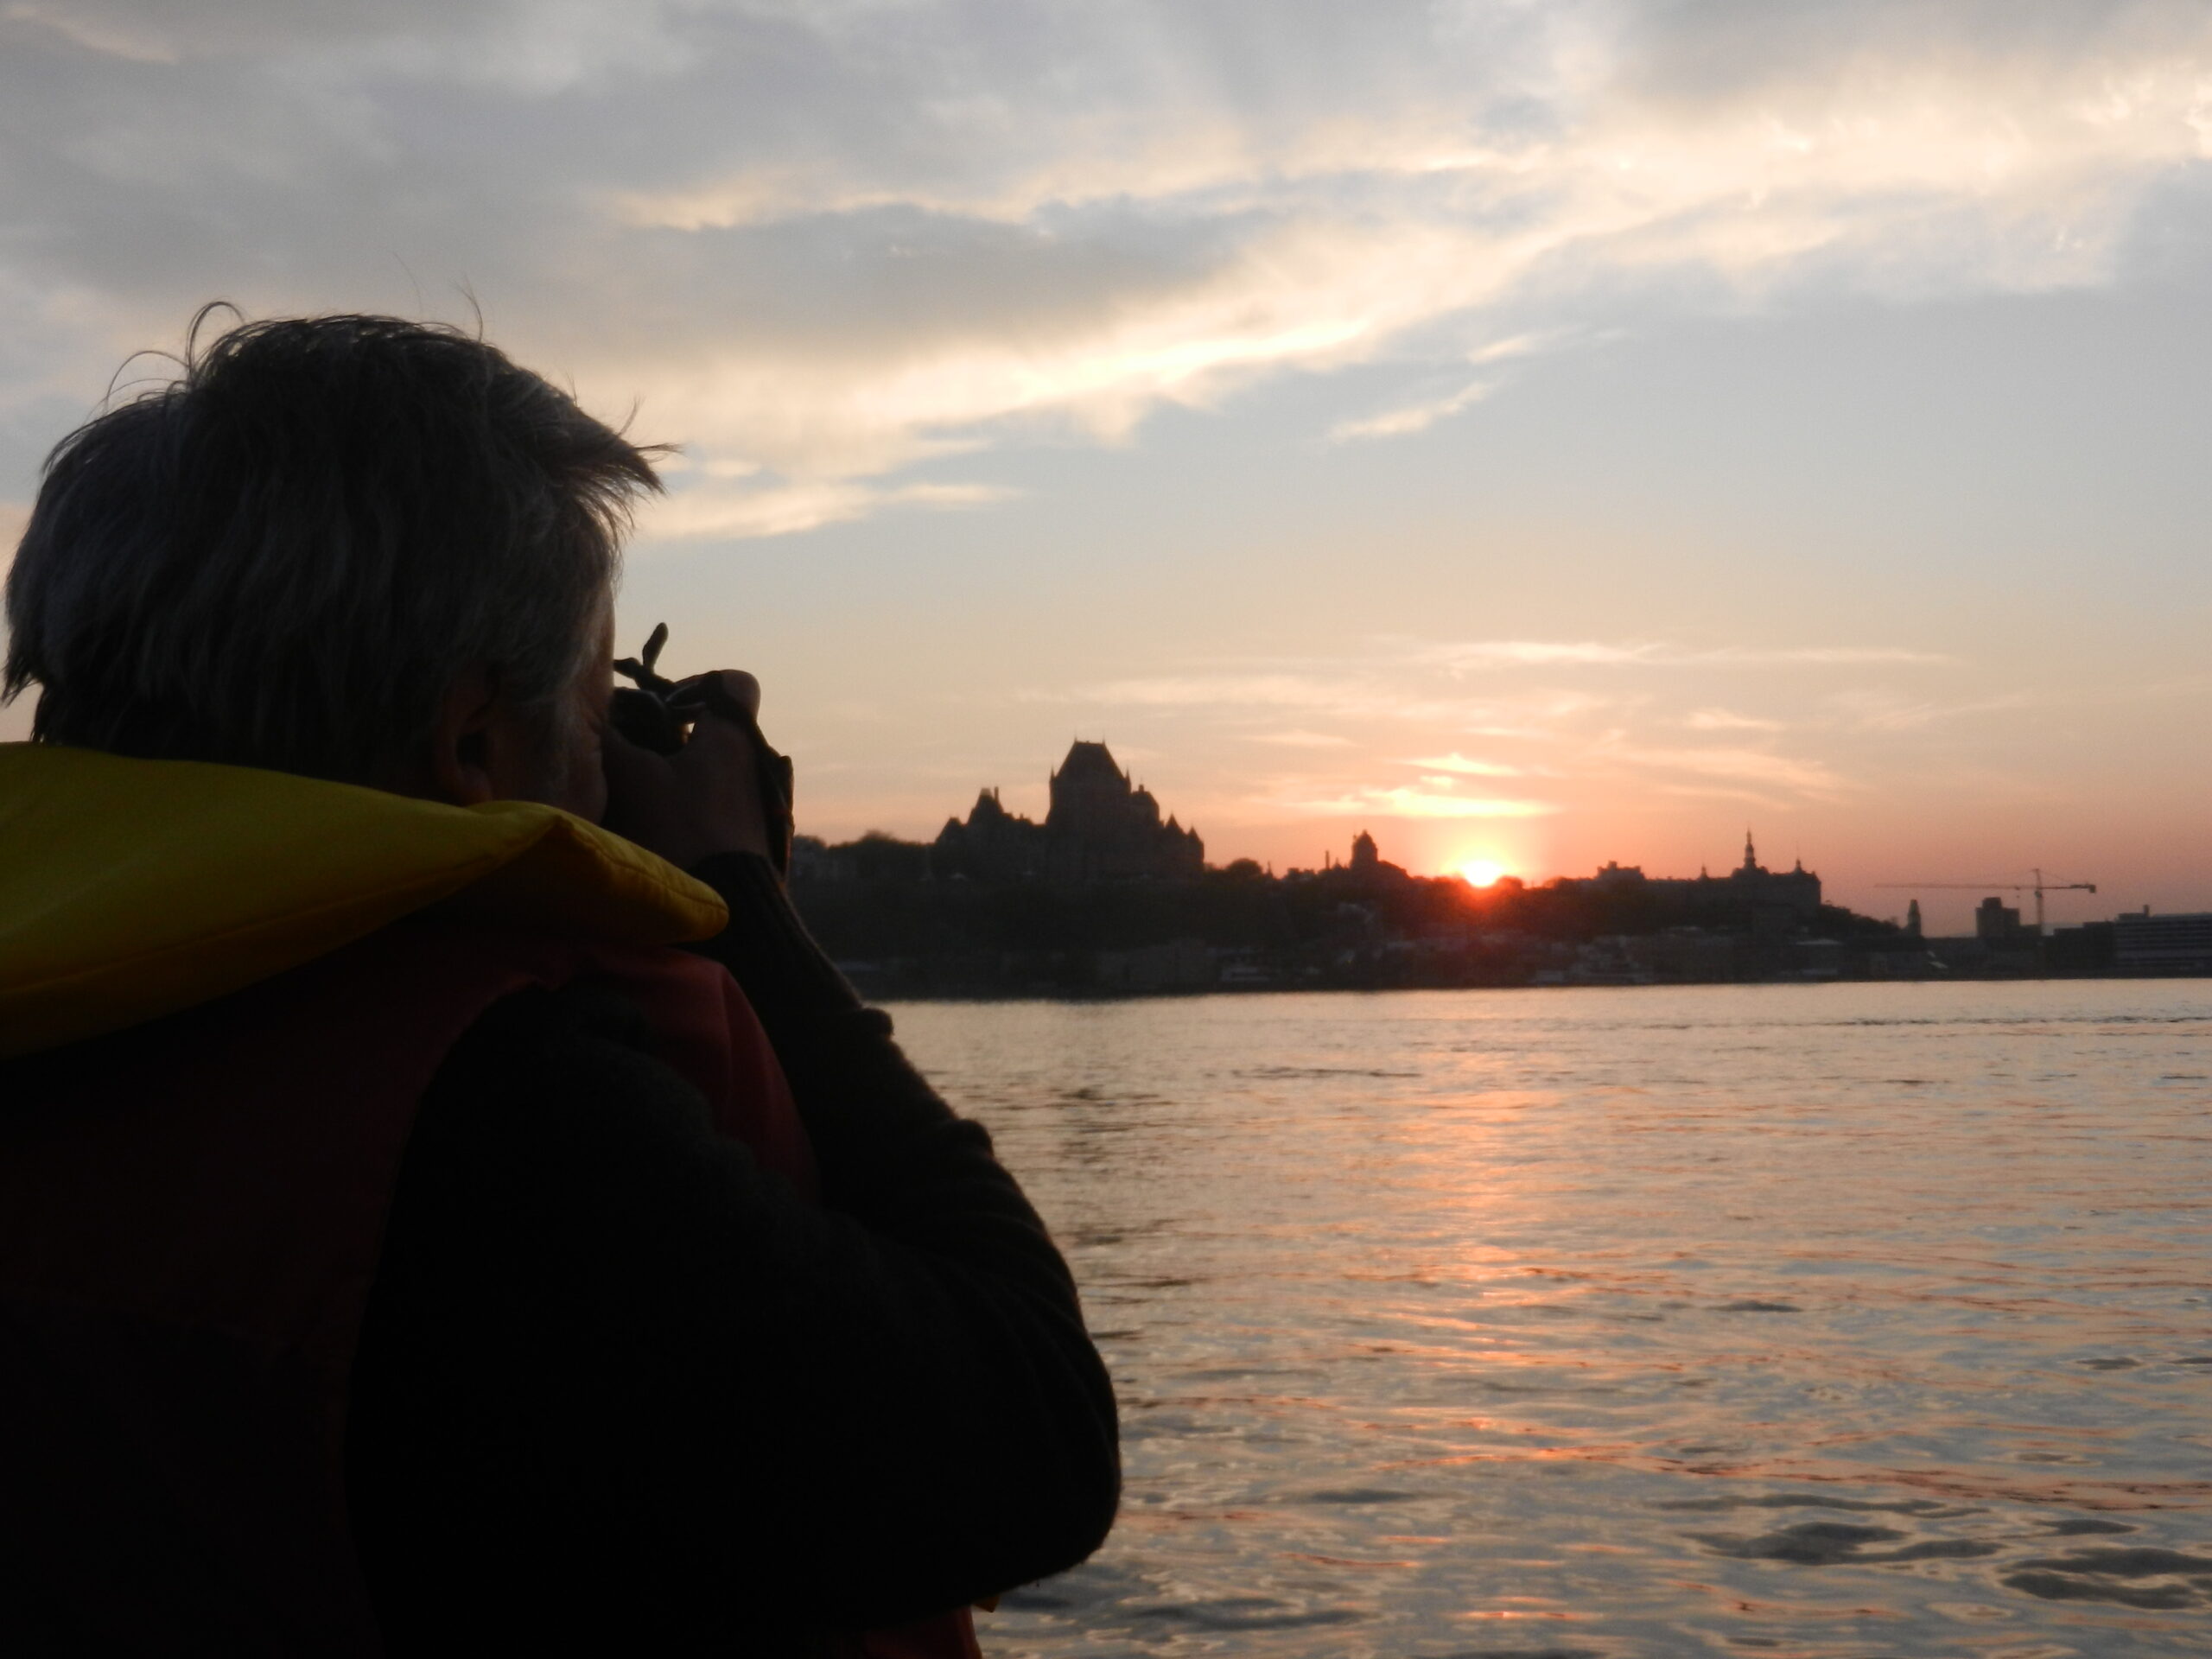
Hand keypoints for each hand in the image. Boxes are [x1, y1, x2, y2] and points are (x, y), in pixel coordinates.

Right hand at [600, 669, 773, 868]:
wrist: (730, 910)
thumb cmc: (684, 833)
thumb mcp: (635, 783)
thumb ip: (611, 744)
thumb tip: (593, 720)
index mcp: (733, 739)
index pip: (736, 683)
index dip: (702, 683)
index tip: (667, 708)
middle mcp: (754, 765)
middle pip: (716, 729)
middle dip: (674, 735)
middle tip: (638, 753)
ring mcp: (757, 803)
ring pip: (714, 769)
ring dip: (678, 774)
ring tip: (641, 795)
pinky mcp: (751, 837)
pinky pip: (718, 804)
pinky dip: (690, 805)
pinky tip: (660, 828)